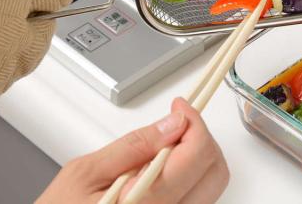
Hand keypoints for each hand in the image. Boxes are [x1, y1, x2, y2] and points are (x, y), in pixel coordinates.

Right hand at [37, 98, 228, 203]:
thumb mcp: (85, 172)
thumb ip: (135, 145)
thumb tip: (174, 123)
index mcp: (147, 203)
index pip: (198, 154)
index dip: (194, 121)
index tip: (179, 108)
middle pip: (215, 171)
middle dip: (201, 138)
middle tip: (177, 123)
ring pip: (210, 186)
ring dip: (196, 158)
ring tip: (163, 148)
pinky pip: (195, 199)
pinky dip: (189, 177)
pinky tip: (162, 170)